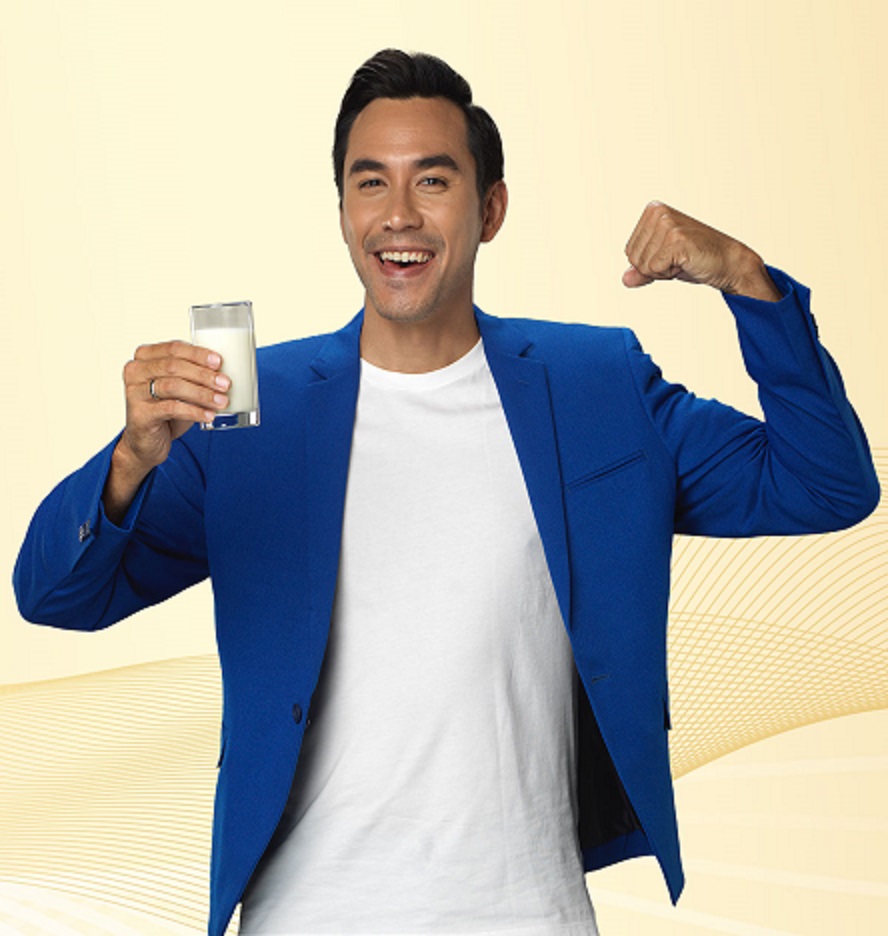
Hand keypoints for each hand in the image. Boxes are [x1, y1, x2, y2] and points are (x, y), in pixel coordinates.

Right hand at [104, 341, 229, 521]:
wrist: (146, 447)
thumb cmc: (168, 414)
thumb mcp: (183, 390)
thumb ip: (197, 376)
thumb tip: (233, 369)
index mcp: (145, 358)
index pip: (174, 348)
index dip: (198, 353)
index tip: (220, 361)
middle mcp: (134, 371)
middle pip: (175, 367)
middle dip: (205, 375)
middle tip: (227, 383)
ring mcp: (134, 393)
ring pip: (175, 386)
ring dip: (203, 393)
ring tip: (223, 401)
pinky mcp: (139, 415)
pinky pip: (172, 409)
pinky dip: (195, 413)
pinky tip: (212, 419)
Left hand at [622, 202, 781, 300]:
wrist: (727, 262)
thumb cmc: (696, 258)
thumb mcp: (662, 263)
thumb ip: (641, 270)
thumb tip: (625, 279)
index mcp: (653, 211)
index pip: (629, 251)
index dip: (648, 262)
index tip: (670, 255)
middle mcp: (658, 213)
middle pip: (634, 258)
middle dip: (654, 267)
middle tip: (677, 259)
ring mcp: (667, 224)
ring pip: (643, 265)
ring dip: (663, 271)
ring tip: (682, 260)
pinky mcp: (676, 239)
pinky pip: (654, 269)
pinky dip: (669, 273)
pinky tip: (686, 263)